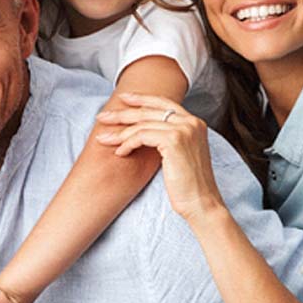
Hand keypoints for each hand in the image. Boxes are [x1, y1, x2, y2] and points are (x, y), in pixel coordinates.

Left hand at [96, 93, 223, 222]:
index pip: (163, 102)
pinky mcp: (174, 140)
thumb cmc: (188, 185)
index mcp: (195, 122)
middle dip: (122, 113)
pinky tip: (120, 153)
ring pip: (142, 124)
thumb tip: (143, 127)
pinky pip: (141, 136)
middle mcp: (191, 121)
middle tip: (102, 117)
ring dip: (119, 132)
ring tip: (102, 139)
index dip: (141, 98)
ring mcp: (184, 129)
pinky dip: (127, 143)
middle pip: (149, 111)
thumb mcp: (180, 153)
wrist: (201, 203)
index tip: (123, 98)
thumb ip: (169, 136)